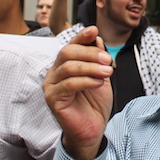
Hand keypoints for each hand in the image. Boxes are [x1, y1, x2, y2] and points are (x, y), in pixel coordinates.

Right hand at [43, 26, 112, 159]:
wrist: (93, 129)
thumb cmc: (94, 103)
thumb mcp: (100, 76)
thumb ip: (97, 58)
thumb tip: (96, 37)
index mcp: (64, 65)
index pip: (70, 45)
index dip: (81, 36)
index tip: (94, 30)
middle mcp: (54, 73)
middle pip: (67, 52)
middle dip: (90, 53)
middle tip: (108, 60)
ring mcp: (51, 86)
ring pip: (69, 67)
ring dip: (91, 67)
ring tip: (108, 72)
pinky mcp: (52, 99)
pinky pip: (69, 84)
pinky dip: (86, 80)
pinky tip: (98, 83)